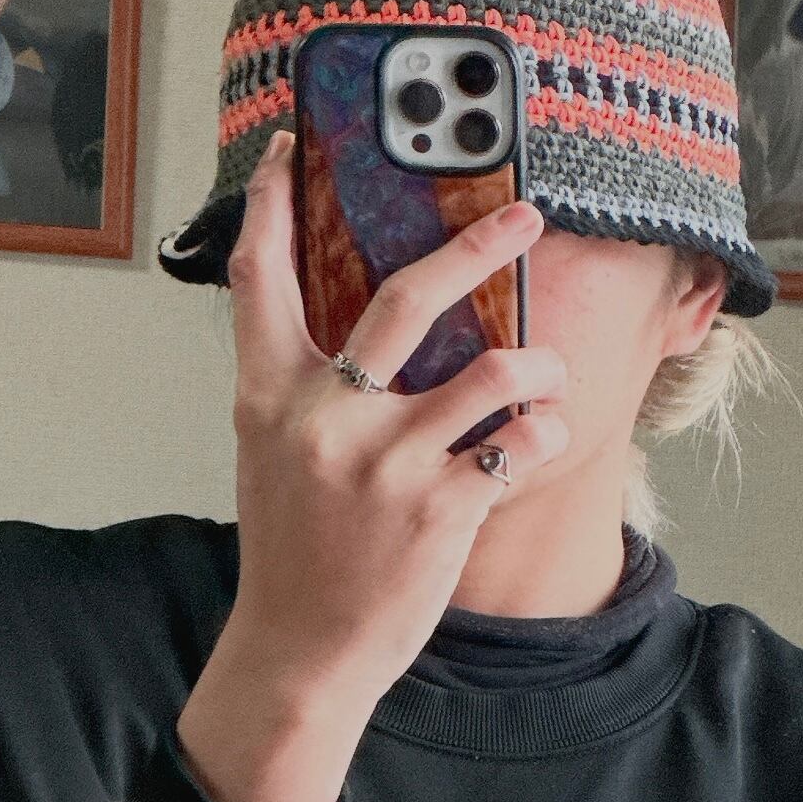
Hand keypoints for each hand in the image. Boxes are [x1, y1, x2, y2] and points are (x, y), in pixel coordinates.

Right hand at [176, 129, 569, 801]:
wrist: (299, 652)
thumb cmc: (295, 546)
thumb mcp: (275, 452)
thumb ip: (306, 385)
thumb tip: (361, 322)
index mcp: (269, 396)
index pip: (260, 278)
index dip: (275, 204)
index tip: (293, 149)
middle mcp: (324, 418)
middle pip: (407, 297)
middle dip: (476, 245)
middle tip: (524, 215)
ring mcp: (384, 463)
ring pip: (493, 370)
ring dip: (533, 366)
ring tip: (540, 379)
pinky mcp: (439, 507)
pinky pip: (521, 441)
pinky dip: (542, 431)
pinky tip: (534, 438)